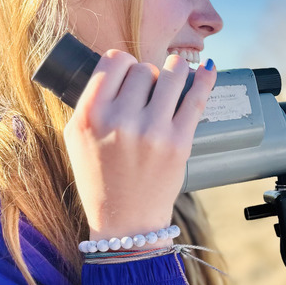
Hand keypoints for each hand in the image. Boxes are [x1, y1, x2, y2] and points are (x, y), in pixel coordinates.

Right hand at [63, 50, 215, 240]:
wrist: (126, 222)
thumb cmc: (100, 178)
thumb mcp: (76, 138)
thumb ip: (91, 101)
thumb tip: (120, 66)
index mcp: (89, 116)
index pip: (112, 62)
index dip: (123, 64)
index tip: (129, 74)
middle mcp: (118, 120)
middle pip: (142, 69)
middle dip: (147, 75)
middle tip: (148, 92)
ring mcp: (151, 131)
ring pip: (170, 75)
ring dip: (175, 70)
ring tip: (176, 74)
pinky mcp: (178, 142)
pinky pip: (196, 99)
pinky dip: (205, 79)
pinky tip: (209, 69)